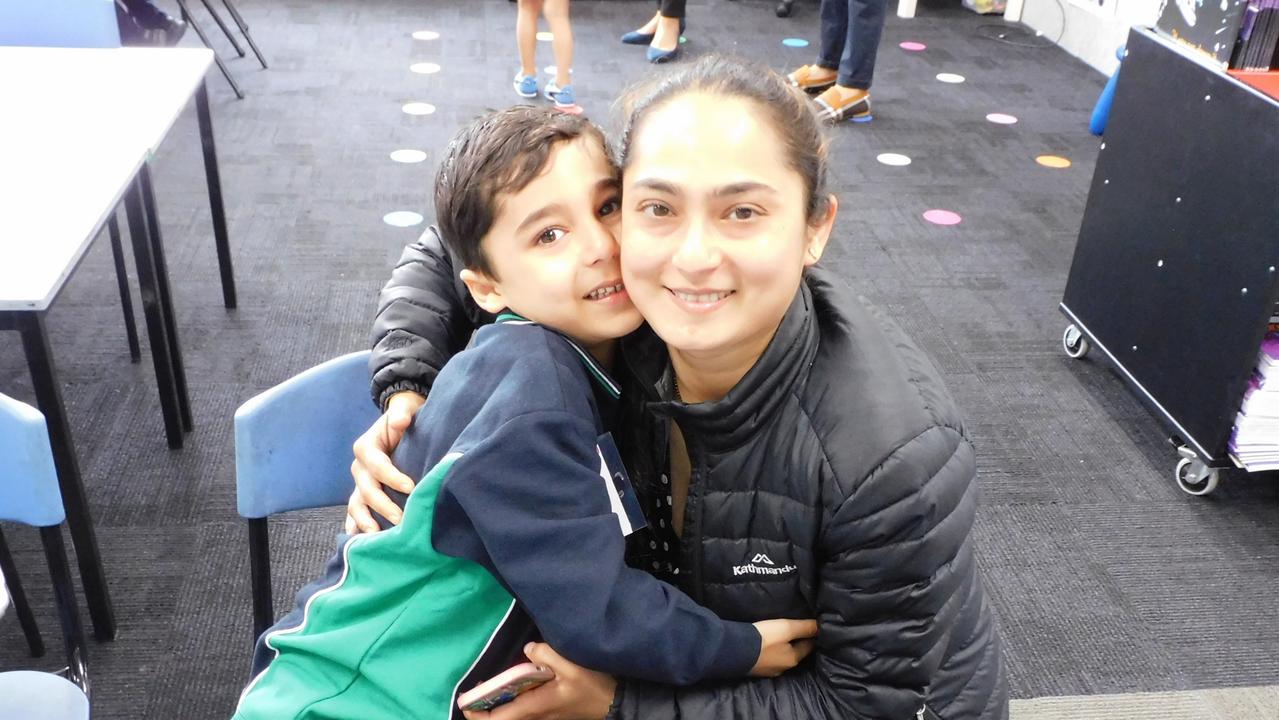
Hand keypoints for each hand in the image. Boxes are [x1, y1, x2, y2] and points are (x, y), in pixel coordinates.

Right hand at [344, 390, 425, 533]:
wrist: (400, 421)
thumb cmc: (405, 416)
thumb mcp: (404, 409)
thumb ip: (401, 412)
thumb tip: (401, 420)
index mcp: (366, 447)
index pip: (377, 465)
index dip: (392, 477)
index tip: (411, 487)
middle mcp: (359, 467)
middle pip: (366, 490)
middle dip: (382, 506)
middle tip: (401, 519)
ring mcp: (359, 483)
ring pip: (356, 505)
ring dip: (365, 522)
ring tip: (377, 538)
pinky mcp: (363, 495)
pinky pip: (355, 514)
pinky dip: (356, 528)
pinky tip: (361, 545)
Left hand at [463, 643, 615, 719]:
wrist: (613, 703)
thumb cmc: (592, 686)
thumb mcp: (571, 665)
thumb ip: (546, 653)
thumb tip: (528, 650)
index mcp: (534, 706)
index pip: (497, 719)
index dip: (476, 713)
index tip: (466, 700)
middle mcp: (534, 716)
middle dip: (483, 708)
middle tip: (477, 689)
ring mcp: (541, 717)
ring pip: (511, 716)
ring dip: (497, 705)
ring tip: (491, 687)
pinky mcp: (547, 713)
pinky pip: (521, 711)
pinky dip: (510, 702)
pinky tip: (514, 685)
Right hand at [749, 618, 817, 676]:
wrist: (735, 650)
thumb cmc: (764, 638)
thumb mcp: (786, 628)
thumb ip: (804, 627)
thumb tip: (821, 626)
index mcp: (793, 659)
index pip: (809, 646)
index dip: (811, 637)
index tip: (813, 629)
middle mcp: (784, 667)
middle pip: (795, 653)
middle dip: (797, 644)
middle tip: (797, 632)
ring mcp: (769, 670)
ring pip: (781, 657)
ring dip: (782, 649)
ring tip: (781, 638)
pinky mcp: (756, 669)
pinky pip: (768, 659)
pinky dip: (770, 652)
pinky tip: (765, 646)